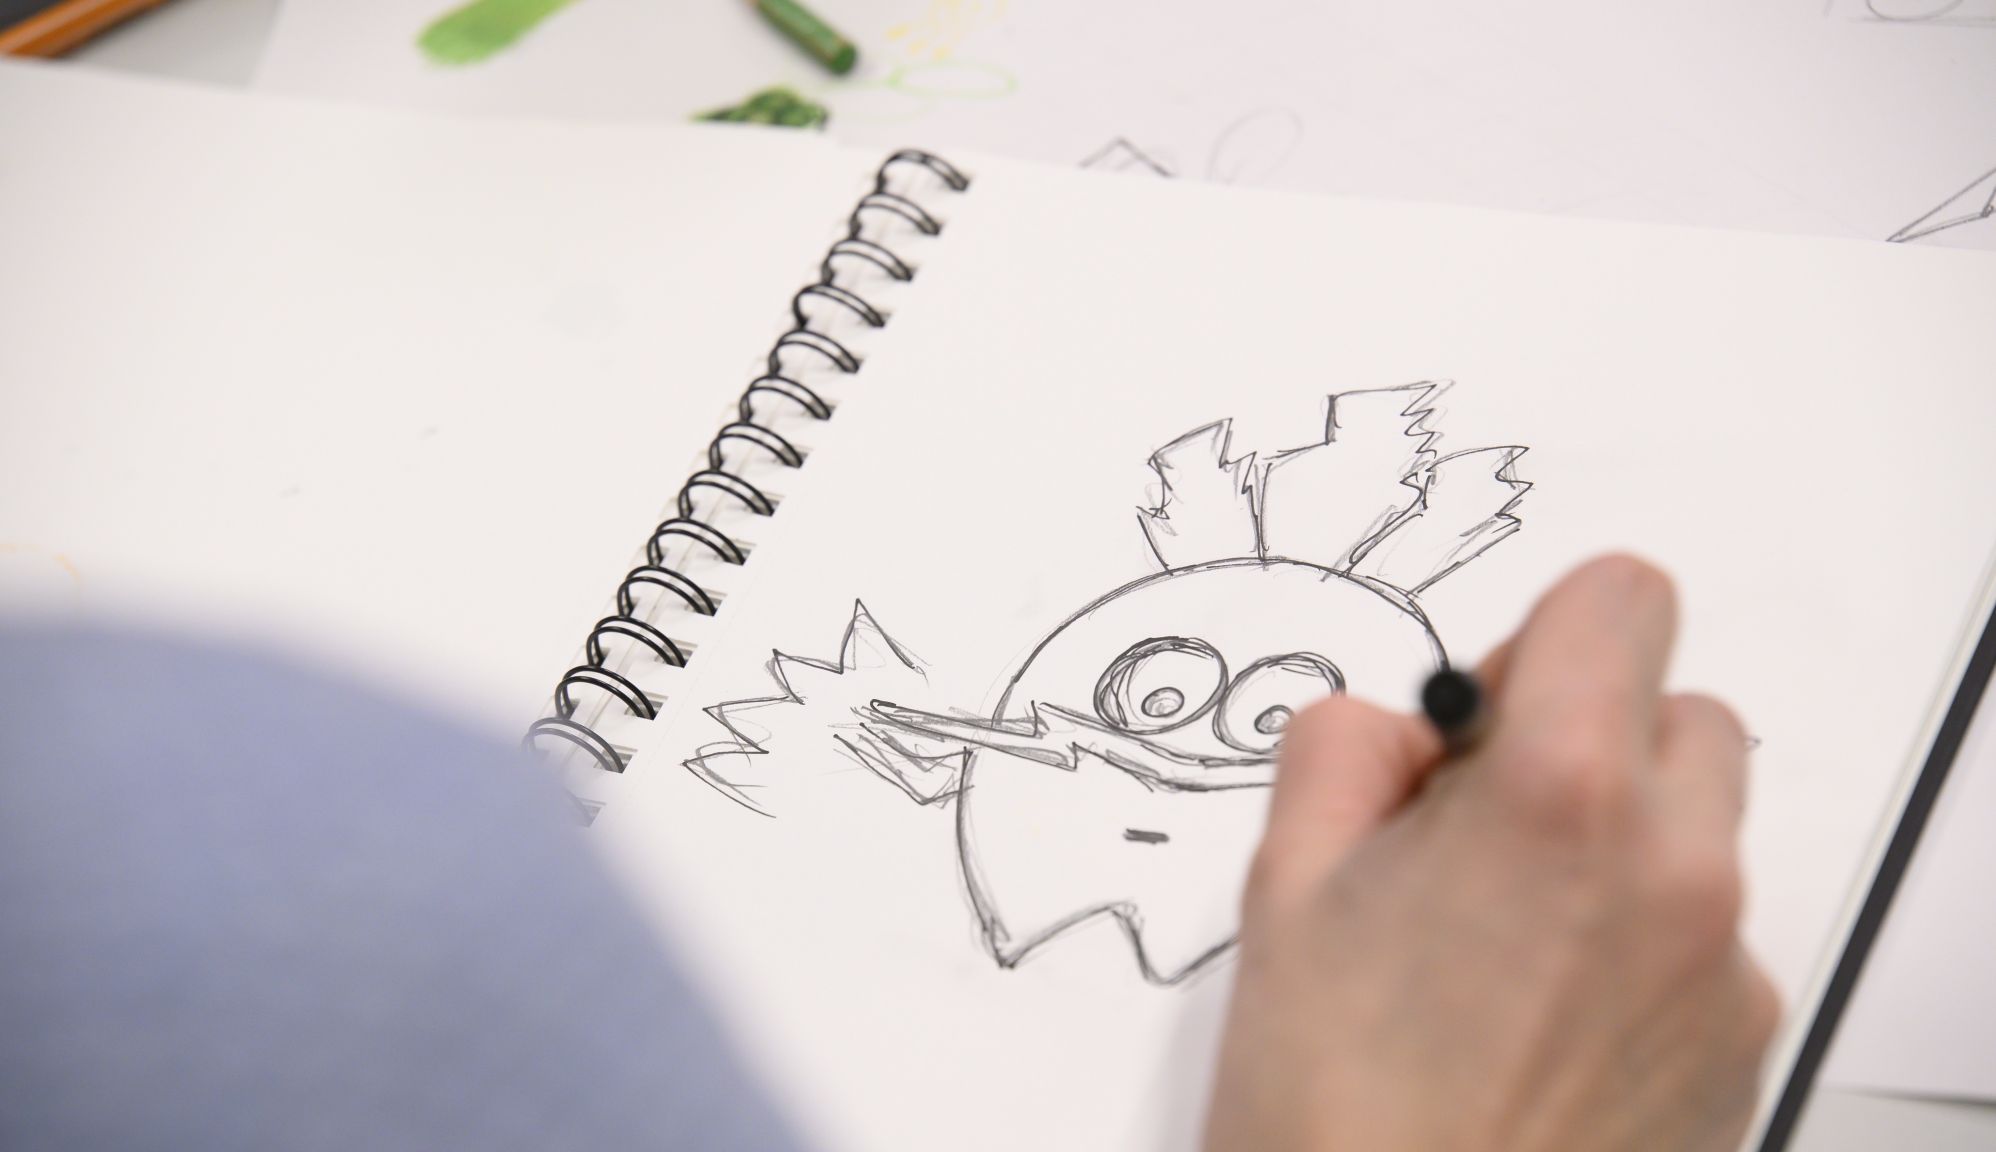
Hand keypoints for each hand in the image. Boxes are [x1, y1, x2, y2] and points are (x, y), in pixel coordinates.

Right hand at [1204, 555, 1778, 1151]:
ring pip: (1702, 829)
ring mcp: (1723, 967)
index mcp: (1560, 796)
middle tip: (1486, 823)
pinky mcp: (1739, 1049)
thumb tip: (1404, 727)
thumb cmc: (1335, 1104)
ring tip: (1504, 936)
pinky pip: (1710, 939)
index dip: (1547, 634)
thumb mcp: (1285, 880)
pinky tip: (1540, 1016)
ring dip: (1621, 841)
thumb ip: (1347, 746)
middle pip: (1684, 711)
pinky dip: (1641, 944)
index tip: (1494, 707)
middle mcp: (1675, 868)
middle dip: (1592, 738)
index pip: (1625, 597)